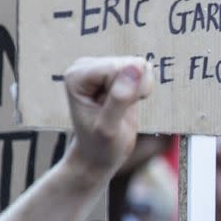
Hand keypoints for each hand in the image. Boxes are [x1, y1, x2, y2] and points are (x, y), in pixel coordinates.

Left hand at [63, 56, 153, 178]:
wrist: (98, 156)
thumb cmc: (100, 147)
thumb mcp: (108, 129)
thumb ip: (120, 98)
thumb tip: (136, 68)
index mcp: (77, 76)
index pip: (116, 68)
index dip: (126, 92)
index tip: (116, 113)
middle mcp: (86, 66)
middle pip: (129, 64)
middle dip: (133, 90)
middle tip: (120, 112)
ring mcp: (102, 67)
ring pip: (139, 65)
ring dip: (139, 90)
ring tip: (123, 108)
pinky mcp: (116, 71)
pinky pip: (144, 70)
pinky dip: (143, 89)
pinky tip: (129, 102)